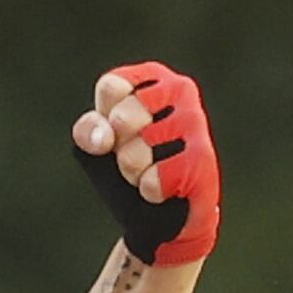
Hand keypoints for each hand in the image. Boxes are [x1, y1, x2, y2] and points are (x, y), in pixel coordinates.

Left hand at [72, 60, 222, 266]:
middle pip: (122, 118)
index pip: (110, 87)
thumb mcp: (102, 144)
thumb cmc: (135, 166)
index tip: (117, 133)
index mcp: (153, 79)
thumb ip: (89, 130)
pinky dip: (149, 191)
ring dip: (134, 173)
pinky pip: (154, 180)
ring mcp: (194, 122)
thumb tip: (104, 138)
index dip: (104, 120)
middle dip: (120, 149)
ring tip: (150, 173)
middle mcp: (180, 90)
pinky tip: (162, 190)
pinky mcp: (203, 160)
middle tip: (137, 156)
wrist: (168, 214)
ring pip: (137, 152)